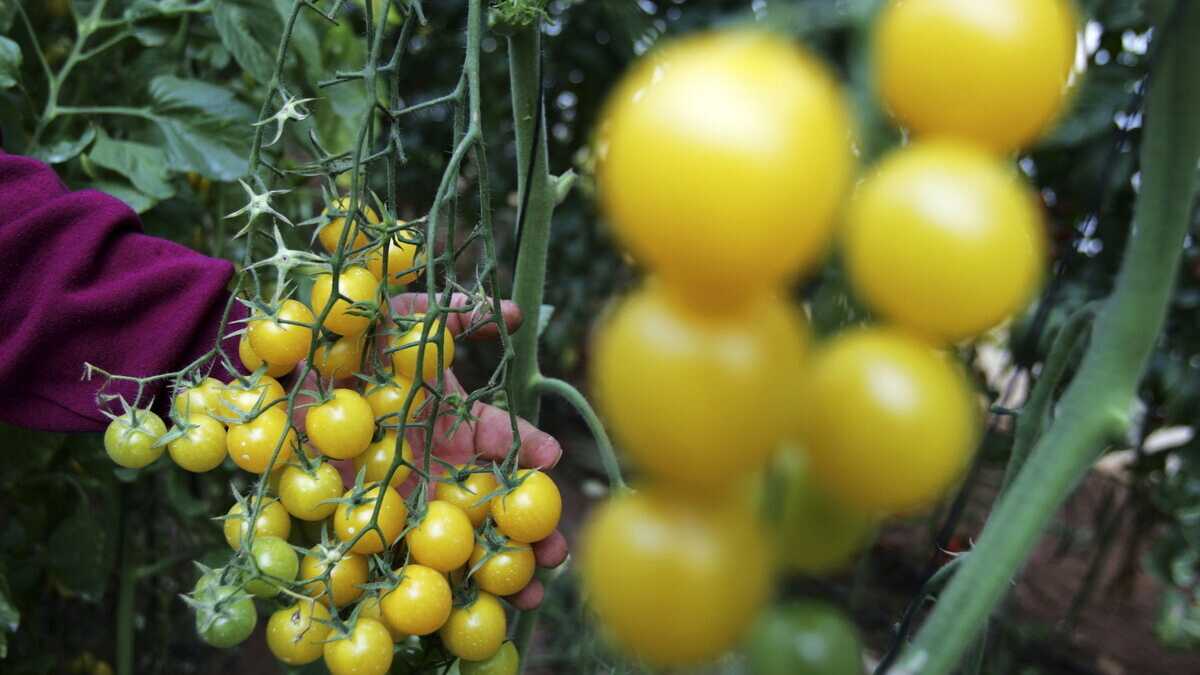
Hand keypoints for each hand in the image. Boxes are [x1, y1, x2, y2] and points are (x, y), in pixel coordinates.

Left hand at [293, 293, 566, 609]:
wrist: (291, 366)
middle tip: (556, 556)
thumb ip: (458, 319)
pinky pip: (391, 551)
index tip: (554, 461)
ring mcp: (402, 493)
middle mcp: (435, 464)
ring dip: (491, 568)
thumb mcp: (409, 320)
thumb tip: (515, 316)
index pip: (502, 443)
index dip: (531, 455)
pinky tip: (442, 608)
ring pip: (453, 537)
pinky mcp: (364, 515)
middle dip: (527, 530)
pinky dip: (414, 579)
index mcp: (454, 425)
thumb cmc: (354, 341)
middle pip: (489, 503)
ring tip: (525, 598)